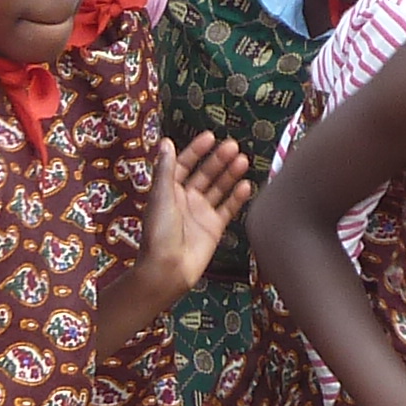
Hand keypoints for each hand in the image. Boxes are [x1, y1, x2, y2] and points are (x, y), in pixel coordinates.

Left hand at [136, 132, 251, 299]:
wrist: (168, 268)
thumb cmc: (159, 232)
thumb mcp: (161, 196)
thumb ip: (166, 169)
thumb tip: (166, 141)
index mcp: (169, 190)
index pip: (184, 164)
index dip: (196, 150)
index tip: (210, 137)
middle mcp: (186, 199)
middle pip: (205, 173)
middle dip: (218, 159)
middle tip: (233, 146)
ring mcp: (201, 212)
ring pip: (219, 188)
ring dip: (230, 174)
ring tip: (243, 160)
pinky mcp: (214, 227)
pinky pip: (228, 208)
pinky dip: (237, 197)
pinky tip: (246, 184)